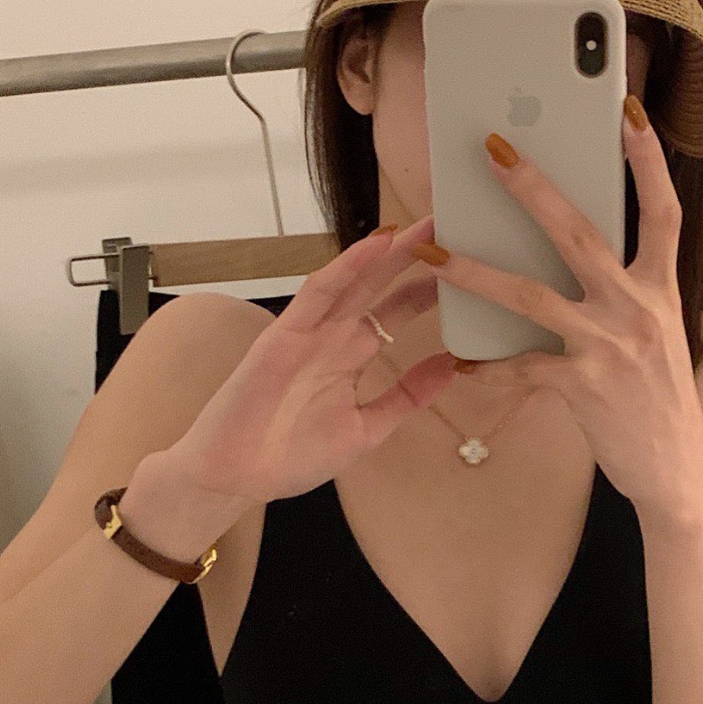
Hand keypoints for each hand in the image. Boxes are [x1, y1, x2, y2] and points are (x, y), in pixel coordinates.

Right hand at [167, 213, 456, 505]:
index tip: (466, 269)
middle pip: (380, 286)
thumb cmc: (292, 456)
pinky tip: (376, 246)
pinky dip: (346, 267)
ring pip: (354, 280)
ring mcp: (309, 332)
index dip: (427, 289)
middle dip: (414, 257)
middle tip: (453, 226)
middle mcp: (332, 337)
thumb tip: (453, 365)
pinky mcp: (284, 334)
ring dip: (387, 252)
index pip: (396, 312)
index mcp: (350, 356)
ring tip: (425, 226)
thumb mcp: (368, 427)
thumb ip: (406, 396)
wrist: (237, 478)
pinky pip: (318, 293)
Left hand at [411, 93, 702, 514]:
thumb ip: (627, 293)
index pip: (662, 211)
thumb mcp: (659, 334)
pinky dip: (487, 365)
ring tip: (432, 252)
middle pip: (580, 232)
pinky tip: (460, 363)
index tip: (629, 112)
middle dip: (533, 187)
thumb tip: (583, 254)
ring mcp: (610, 346)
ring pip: (530, 294)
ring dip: (474, 271)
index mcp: (661, 290)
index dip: (647, 160)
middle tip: (493, 148)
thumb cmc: (661, 401)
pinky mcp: (584, 386)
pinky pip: (521, 366)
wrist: (679, 471)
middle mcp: (639, 308)